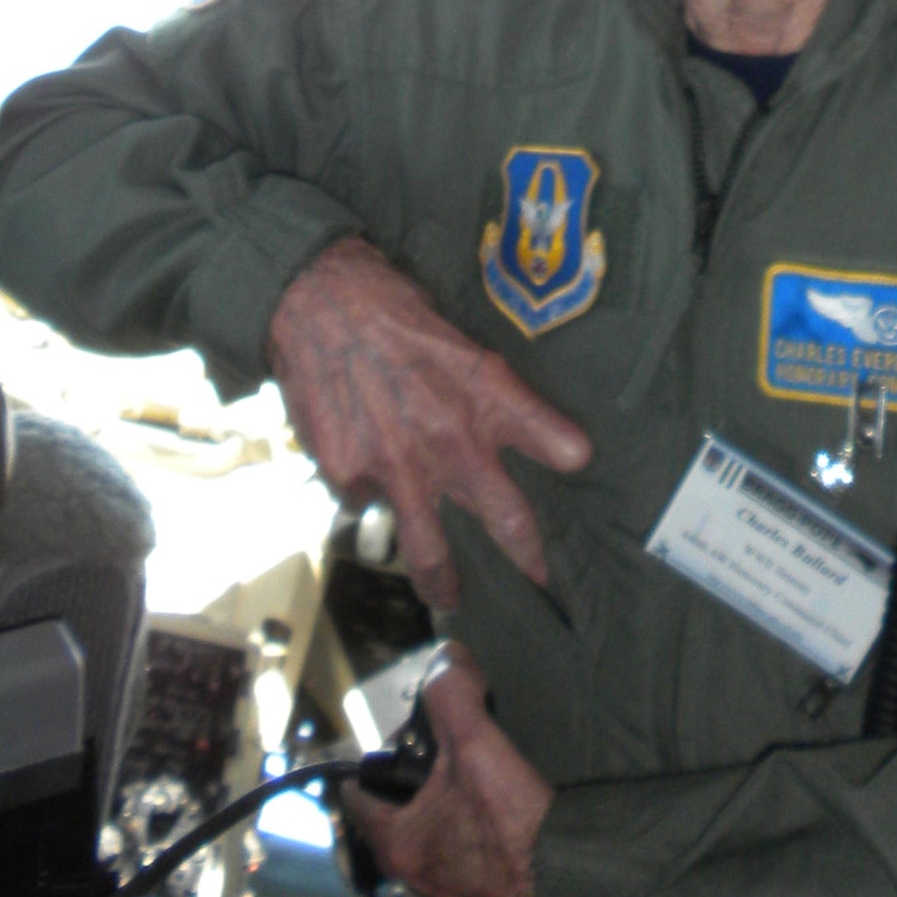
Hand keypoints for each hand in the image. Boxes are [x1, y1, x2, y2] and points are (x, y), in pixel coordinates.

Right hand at [267, 237, 591, 605]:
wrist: (314, 301)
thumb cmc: (391, 309)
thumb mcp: (458, 338)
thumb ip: (492, 391)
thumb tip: (519, 427)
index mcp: (485, 393)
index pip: (547, 436)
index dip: (569, 457)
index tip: (583, 476)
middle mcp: (450, 439)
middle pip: (507, 519)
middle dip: (527, 558)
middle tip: (538, 581)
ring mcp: (399, 467)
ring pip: (429, 549)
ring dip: (443, 579)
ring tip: (449, 595)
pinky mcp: (350, 476)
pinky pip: (365, 504)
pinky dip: (368, 495)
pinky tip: (360, 467)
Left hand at [345, 642, 550, 896]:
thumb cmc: (517, 836)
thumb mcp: (479, 749)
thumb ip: (454, 697)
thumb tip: (445, 658)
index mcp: (397, 845)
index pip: (358, 790)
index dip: (380, 753)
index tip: (412, 736)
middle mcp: (414, 881)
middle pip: (401, 812)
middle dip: (425, 779)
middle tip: (462, 752)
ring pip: (436, 841)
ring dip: (454, 812)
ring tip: (490, 785)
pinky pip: (469, 868)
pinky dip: (482, 844)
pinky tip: (512, 826)